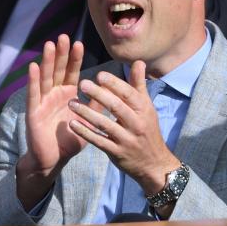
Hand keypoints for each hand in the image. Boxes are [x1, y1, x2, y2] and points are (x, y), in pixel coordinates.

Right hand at [15, 36, 86, 206]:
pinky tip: (33, 67)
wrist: (53, 160)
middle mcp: (54, 95)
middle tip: (63, 36)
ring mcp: (42, 102)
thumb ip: (96, 105)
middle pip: (58, 70)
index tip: (79, 42)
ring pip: (45, 78)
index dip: (75, 58)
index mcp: (67, 95)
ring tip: (50, 45)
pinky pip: (33, 94)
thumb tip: (110, 89)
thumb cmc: (69, 140)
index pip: (72, 73)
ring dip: (47, 61)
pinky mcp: (33, 112)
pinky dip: (33, 81)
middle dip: (61, 54)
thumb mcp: (88, 121)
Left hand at [68, 60, 179, 194]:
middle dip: (99, 94)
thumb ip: (138, 85)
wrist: (154, 164)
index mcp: (143, 109)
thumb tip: (138, 62)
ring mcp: (126, 139)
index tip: (99, 75)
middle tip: (82, 84)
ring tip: (72, 103)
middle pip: (116, 107)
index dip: (114, 84)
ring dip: (87, 113)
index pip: (128, 94)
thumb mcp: (146, 107)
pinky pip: (98, 141)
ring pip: (105, 124)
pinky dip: (85, 132)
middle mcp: (136, 124)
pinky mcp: (116, 152)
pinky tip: (72, 124)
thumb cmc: (147, 130)